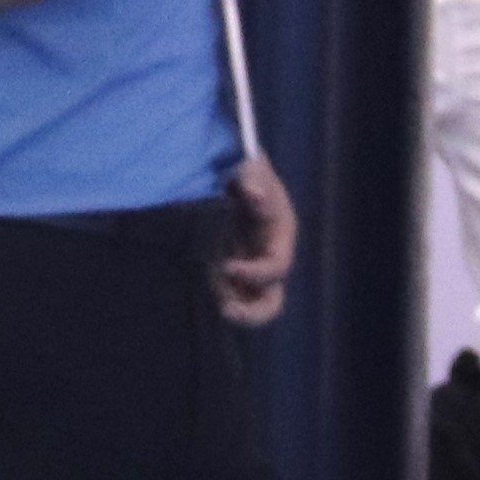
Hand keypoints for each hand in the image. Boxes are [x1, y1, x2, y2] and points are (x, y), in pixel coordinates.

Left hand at [215, 155, 295, 325]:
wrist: (227, 173)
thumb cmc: (244, 169)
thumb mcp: (250, 167)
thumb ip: (253, 179)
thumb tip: (255, 195)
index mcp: (280, 237)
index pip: (277, 266)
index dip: (255, 273)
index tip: (227, 267)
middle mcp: (267, 259)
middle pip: (271, 301)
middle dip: (253, 312)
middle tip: (225, 309)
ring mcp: (248, 269)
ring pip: (249, 305)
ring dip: (234, 310)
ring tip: (215, 307)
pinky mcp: (227, 272)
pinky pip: (226, 295)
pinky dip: (215, 296)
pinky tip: (198, 287)